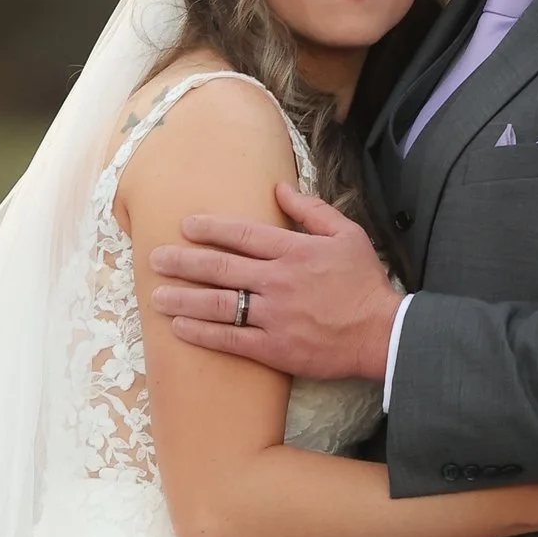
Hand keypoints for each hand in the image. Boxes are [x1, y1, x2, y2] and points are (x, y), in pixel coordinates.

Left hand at [153, 185, 399, 385]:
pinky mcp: (274, 348)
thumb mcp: (346, 234)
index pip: (242, 234)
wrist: (381, 333)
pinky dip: (203, 333)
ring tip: (157, 295)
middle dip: (184, 261)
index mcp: (294, 251)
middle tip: (156, 258)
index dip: (210, 228)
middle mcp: (278, 281)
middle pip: (221, 267)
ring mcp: (274, 316)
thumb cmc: (364, 282)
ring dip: (184, 298)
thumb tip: (278, 188)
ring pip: (219, 304)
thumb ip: (310, 210)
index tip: (186, 226)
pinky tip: (180, 328)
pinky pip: (231, 339)